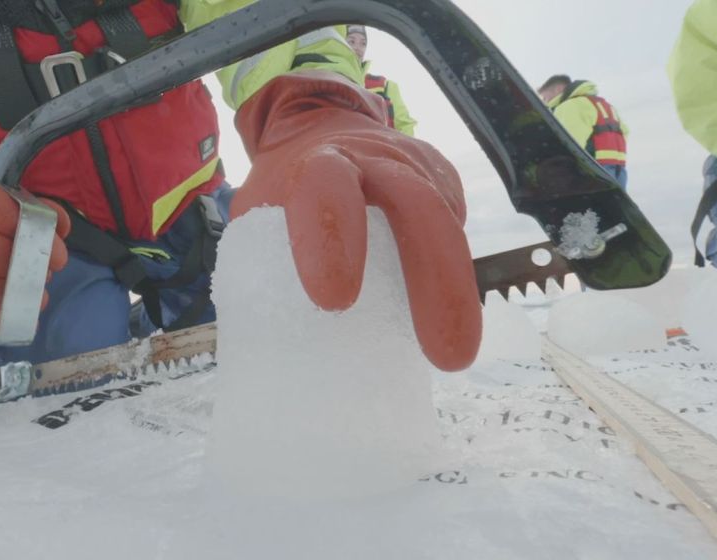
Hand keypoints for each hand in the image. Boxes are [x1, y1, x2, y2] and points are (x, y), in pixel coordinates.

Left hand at [232, 71, 480, 370]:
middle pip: (417, 206)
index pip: (326, 190)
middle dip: (435, 281)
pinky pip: (454, 228)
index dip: (330, 240)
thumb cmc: (284, 185)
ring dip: (456, 291)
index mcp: (318, 163)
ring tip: (455, 355)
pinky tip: (448, 315)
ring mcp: (419, 165)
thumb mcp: (260, 209)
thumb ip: (266, 256)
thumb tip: (271, 342)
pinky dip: (452, 277)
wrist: (318, 128)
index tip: (333, 301)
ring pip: (448, 222)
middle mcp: (376, 157)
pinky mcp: (445, 179)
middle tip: (443, 354)